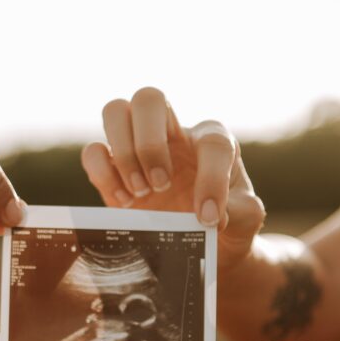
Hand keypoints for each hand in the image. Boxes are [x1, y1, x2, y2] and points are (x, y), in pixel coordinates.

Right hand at [81, 87, 264, 267]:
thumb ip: (241, 213)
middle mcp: (173, 133)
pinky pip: (93, 152)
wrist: (202, 242)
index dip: (211, 179)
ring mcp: (138, 147)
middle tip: (160, 185)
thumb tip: (214, 215)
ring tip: (140, 193)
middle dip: (149, 143)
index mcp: (212, 140)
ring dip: (123, 153)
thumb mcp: (246, 220)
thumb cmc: (226, 221)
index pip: (212, 142)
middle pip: (148, 98)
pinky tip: (124, 203)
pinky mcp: (113, 169)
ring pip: (114, 111)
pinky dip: (102, 174)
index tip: (207, 218)